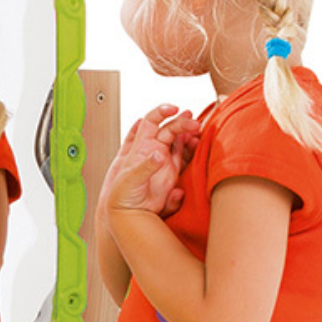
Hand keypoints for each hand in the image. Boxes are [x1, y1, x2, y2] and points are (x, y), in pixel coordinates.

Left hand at [100, 104, 199, 219]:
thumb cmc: (123, 196)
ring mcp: (163, 160)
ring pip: (178, 139)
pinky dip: (191, 148)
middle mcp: (152, 150)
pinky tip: (197, 144)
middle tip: (195, 124)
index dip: (161, 112)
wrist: (129, 213)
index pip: (150, 122)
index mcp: (140, 147)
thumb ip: (145, 167)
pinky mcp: (171, 171)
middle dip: (182, 123)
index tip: (173, 109)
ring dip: (188, 133)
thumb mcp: (131, 180)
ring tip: (199, 130)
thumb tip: (159, 154)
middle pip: (168, 129)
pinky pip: (183, 154)